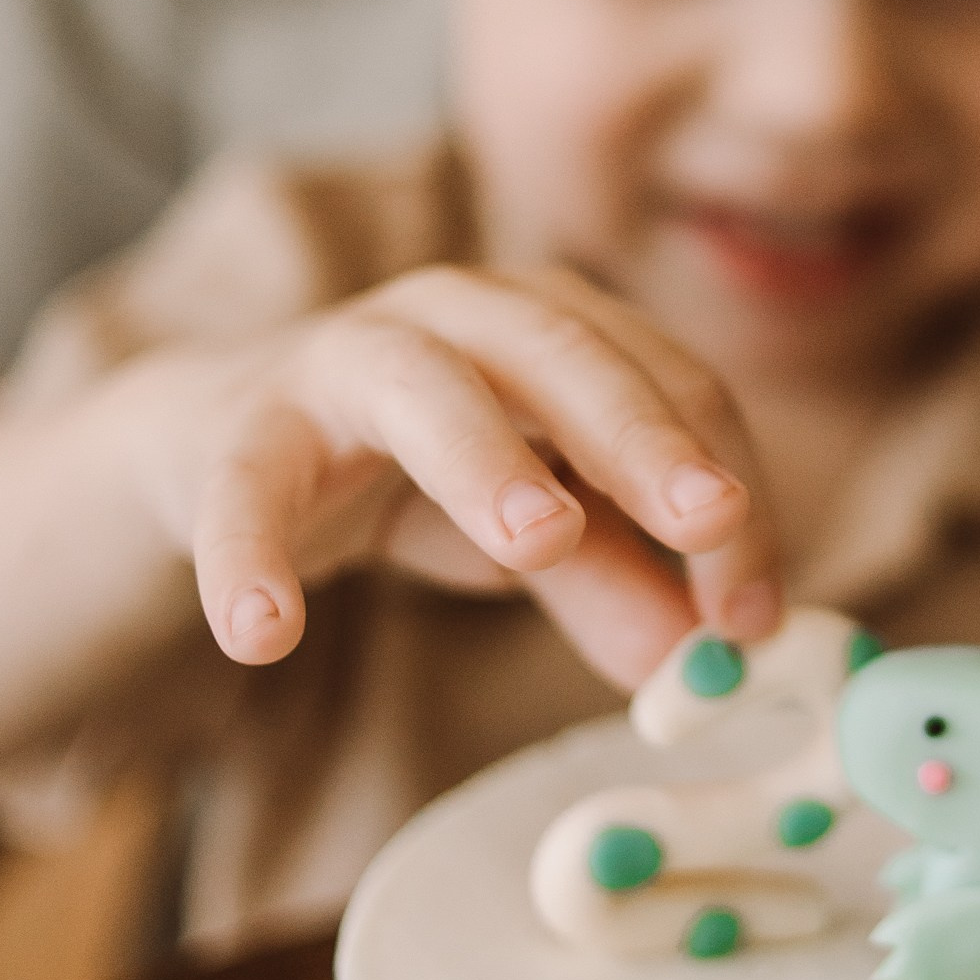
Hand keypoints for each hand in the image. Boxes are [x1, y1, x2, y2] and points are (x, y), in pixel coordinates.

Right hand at [127, 263, 780, 689]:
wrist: (222, 445)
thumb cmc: (415, 473)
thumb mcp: (531, 532)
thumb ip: (618, 584)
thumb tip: (713, 664)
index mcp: (559, 327)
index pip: (676, 390)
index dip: (732, 493)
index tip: (757, 614)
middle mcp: (463, 314)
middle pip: (567, 357)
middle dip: (644, 436)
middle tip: (709, 519)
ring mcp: (346, 359)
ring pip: (423, 390)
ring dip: (485, 460)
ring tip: (542, 540)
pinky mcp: (244, 429)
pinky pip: (249, 491)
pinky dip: (254, 559)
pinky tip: (266, 636)